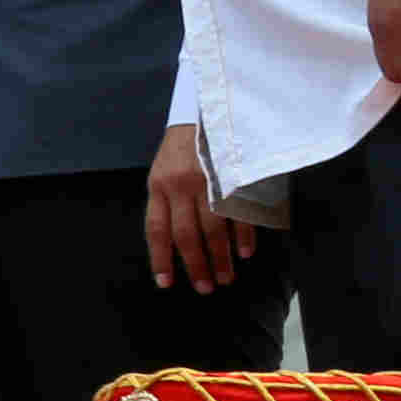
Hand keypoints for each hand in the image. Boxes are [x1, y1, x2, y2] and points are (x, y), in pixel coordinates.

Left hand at [141, 122, 254, 292]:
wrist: (203, 112)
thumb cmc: (181, 151)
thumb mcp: (162, 173)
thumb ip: (165, 204)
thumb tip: (170, 245)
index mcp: (159, 186)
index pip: (157, 230)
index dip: (161, 258)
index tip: (165, 283)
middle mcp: (180, 186)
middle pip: (186, 235)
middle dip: (196, 265)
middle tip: (205, 288)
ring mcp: (207, 181)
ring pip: (213, 228)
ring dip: (220, 257)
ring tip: (226, 278)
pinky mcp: (231, 176)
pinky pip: (237, 212)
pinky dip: (242, 235)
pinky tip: (244, 253)